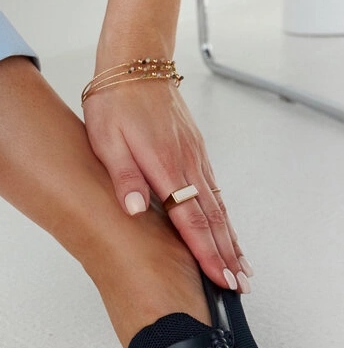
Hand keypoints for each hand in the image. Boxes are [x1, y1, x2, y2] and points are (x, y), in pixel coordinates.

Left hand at [82, 77, 250, 291]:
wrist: (135, 63)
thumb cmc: (116, 101)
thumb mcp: (106, 139)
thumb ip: (123, 176)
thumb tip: (131, 209)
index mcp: (165, 165)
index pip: (190, 220)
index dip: (206, 252)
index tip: (220, 277)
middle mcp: (187, 164)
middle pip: (212, 219)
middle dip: (226, 255)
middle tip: (240, 285)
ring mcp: (195, 157)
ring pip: (218, 206)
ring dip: (230, 239)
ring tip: (242, 266)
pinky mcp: (194, 151)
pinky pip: (214, 190)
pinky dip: (224, 215)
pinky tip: (227, 228)